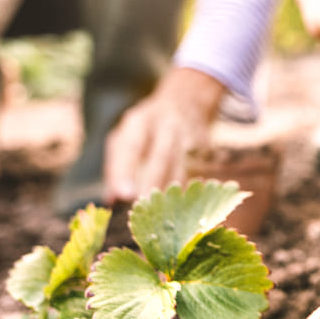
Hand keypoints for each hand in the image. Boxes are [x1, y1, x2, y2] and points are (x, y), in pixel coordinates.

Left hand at [104, 67, 223, 203]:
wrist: (189, 100)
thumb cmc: (148, 127)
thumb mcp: (127, 134)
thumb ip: (117, 165)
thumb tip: (111, 200)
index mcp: (141, 121)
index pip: (132, 145)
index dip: (126, 170)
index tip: (121, 195)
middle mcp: (168, 127)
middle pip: (162, 156)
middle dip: (153, 182)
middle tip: (142, 206)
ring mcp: (191, 137)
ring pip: (185, 168)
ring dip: (174, 194)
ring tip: (163, 218)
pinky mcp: (208, 150)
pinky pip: (200, 174)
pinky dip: (192, 194)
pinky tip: (186, 213)